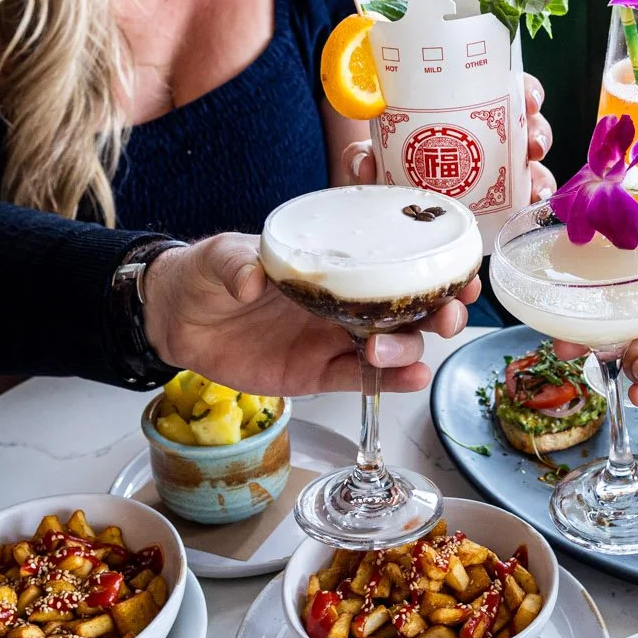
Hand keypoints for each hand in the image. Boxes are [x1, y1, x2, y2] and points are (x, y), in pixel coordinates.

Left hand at [143, 234, 475, 394]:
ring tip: (386, 352)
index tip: (462, 270)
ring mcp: (334, 338)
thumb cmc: (207, 273)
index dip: (437, 265)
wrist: (175, 319)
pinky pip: (361, 379)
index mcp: (334, 265)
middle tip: (445, 316)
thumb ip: (238, 264)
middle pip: (410, 308)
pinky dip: (388, 381)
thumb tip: (251, 281)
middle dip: (440, 312)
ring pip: (393, 347)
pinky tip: (408, 379)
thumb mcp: (220, 256)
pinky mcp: (317, 373)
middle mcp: (345, 301)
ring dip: (408, 350)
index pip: (396, 261)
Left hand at [342, 72, 556, 200]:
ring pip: (531, 164)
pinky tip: (530, 208)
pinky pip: (520, 198)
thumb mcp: (369, 150)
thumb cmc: (383, 157)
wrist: (380, 196)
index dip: (525, 89)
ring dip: (541, 173)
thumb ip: (361, 153)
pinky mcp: (496, 199)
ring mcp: (496, 166)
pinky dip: (529, 202)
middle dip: (539, 132)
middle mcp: (487, 131)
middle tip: (534, 145)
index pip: (505, 86)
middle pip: (527, 124)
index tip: (529, 99)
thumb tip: (365, 164)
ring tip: (537, 188)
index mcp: (465, 104)